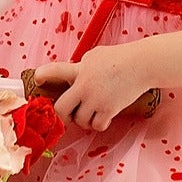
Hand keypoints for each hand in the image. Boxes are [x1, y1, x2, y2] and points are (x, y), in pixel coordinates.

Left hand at [33, 46, 147, 131]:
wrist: (143, 64)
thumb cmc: (121, 57)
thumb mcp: (95, 55)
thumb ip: (81, 66)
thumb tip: (73, 76)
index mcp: (80, 68)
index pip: (53, 71)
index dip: (41, 76)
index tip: (38, 80)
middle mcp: (84, 85)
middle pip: (60, 108)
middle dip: (61, 114)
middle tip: (67, 114)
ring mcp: (96, 99)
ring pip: (79, 120)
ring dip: (83, 120)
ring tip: (91, 113)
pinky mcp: (109, 110)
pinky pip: (96, 126)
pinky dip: (98, 124)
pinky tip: (102, 117)